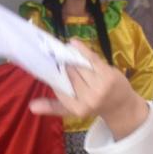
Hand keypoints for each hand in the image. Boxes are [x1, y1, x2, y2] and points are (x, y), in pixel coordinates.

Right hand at [29, 40, 147, 139]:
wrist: (121, 106)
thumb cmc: (93, 105)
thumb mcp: (72, 110)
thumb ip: (52, 107)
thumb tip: (30, 107)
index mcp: (77, 108)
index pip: (59, 87)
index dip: (53, 75)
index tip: (47, 65)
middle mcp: (89, 100)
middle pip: (69, 74)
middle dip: (63, 65)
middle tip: (57, 57)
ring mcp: (100, 87)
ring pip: (79, 66)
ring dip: (72, 58)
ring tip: (65, 52)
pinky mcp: (108, 75)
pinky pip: (91, 59)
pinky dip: (82, 49)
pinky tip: (73, 43)